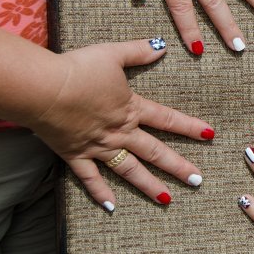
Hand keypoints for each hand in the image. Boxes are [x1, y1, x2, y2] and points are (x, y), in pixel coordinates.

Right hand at [30, 38, 213, 209]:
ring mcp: (98, 146)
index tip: (210, 135)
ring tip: (168, 200)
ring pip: (130, 170)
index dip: (190, 126)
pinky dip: (101, 194)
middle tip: (197, 180)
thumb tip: (162, 46)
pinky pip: (91, 179)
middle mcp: (120, 132)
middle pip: (155, 151)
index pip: (167, 119)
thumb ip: (138, 51)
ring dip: (149, 186)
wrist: (43, 89)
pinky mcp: (75, 155)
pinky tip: (112, 208)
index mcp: (131, 108)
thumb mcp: (113, 54)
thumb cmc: (78, 69)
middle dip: (178, 166)